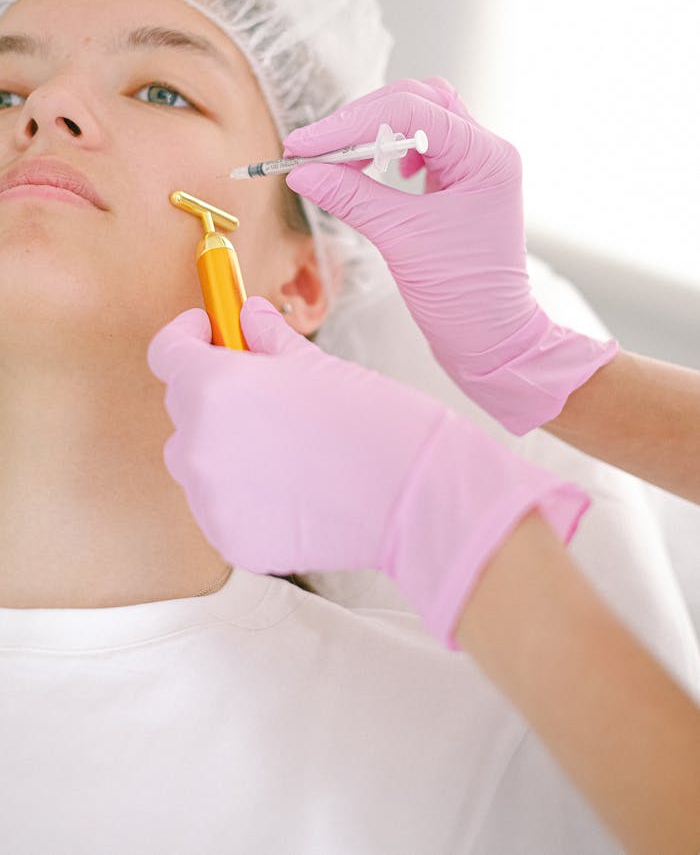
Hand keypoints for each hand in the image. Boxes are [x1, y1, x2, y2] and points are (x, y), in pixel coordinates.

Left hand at [147, 297, 588, 648]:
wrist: (414, 495)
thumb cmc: (372, 423)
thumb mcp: (315, 365)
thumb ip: (267, 339)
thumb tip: (247, 318)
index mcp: (215, 387)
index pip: (166, 352)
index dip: (187, 338)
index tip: (210, 335)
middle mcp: (199, 444)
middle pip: (182, 408)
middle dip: (213, 396)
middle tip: (265, 397)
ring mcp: (210, 499)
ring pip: (196, 461)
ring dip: (224, 447)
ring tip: (283, 448)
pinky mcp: (230, 539)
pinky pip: (218, 506)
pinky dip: (241, 495)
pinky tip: (290, 488)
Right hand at [283, 78, 617, 434]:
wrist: (492, 340)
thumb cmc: (464, 298)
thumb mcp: (400, 240)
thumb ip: (351, 197)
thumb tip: (303, 172)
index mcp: (485, 157)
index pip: (410, 112)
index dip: (350, 123)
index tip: (305, 145)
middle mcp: (486, 152)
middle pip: (416, 103)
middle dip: (360, 122)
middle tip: (315, 150)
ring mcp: (475, 167)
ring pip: (419, 119)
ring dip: (375, 132)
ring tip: (339, 160)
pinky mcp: (460, 184)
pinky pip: (421, 146)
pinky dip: (389, 151)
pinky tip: (375, 173)